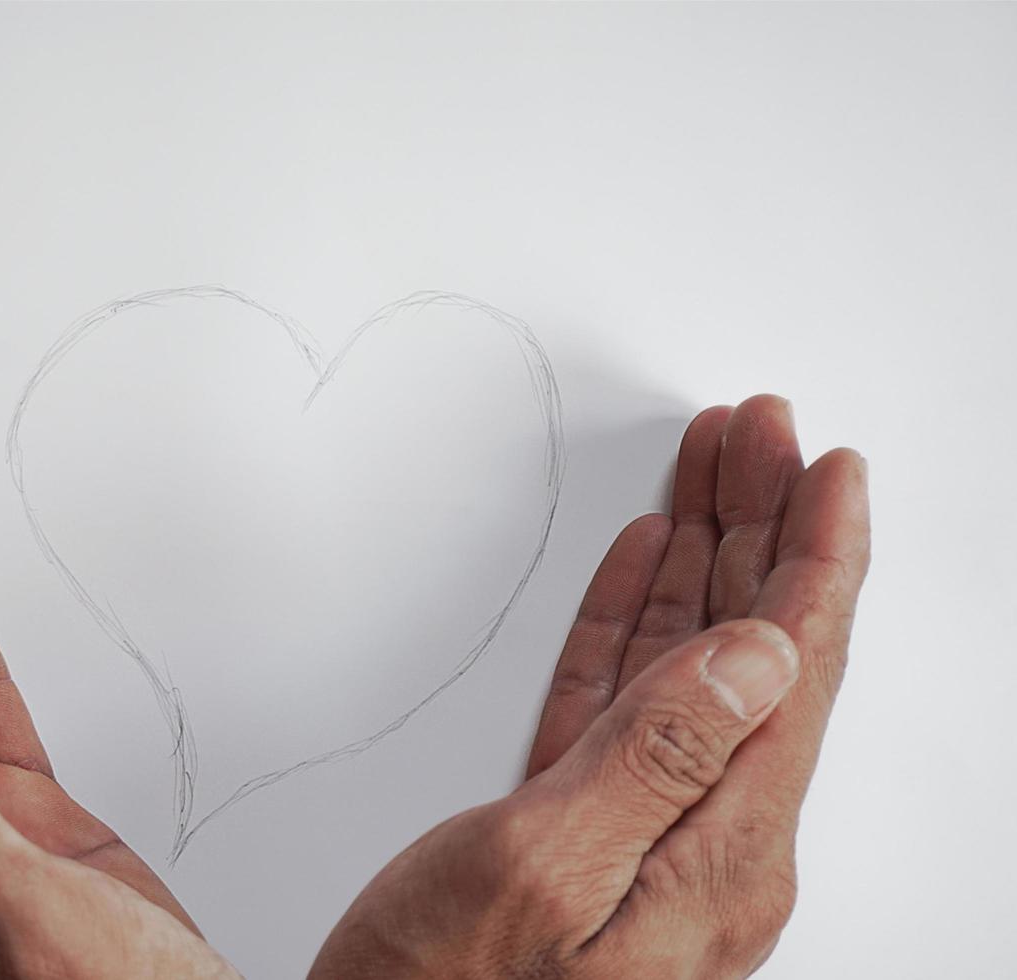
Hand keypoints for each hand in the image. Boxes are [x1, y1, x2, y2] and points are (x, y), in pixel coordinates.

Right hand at [309, 395, 870, 978]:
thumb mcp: (542, 868)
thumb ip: (659, 756)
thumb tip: (761, 654)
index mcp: (719, 853)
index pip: (796, 669)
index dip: (819, 556)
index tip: (827, 466)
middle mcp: (705, 843)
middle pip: (756, 649)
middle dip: (762, 529)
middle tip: (757, 434)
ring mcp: (649, 837)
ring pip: (692, 664)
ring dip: (706, 562)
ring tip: (714, 473)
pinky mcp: (585, 830)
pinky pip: (628, 701)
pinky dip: (636, 625)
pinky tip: (647, 568)